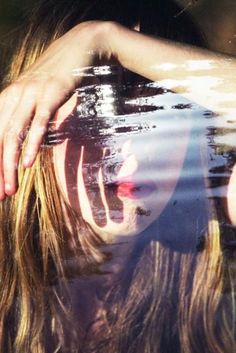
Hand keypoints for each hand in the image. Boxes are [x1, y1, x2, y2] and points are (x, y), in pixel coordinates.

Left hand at [0, 21, 109, 198]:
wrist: (80, 47)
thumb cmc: (60, 75)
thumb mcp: (40, 96)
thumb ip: (31, 117)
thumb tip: (30, 141)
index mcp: (9, 97)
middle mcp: (14, 96)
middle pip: (0, 138)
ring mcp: (31, 94)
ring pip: (14, 133)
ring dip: (9, 163)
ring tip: (8, 187)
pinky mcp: (50, 94)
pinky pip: (38, 123)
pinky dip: (31, 143)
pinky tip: (27, 163)